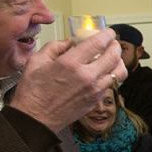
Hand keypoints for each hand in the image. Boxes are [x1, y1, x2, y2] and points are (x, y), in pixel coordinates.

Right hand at [10, 29, 126, 132]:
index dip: (107, 35)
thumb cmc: (33, 91)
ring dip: (118, 61)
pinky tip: (103, 72)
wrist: (35, 118)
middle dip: (115, 46)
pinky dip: (111, 75)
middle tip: (112, 43)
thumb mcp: (36, 61)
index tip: (109, 32)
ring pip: (119, 72)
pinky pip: (111, 84)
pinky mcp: (95, 100)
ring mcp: (94, 90)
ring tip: (112, 57)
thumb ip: (55, 47)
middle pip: (114, 56)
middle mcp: (87, 76)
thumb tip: (69, 42)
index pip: (98, 43)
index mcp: (71, 64)